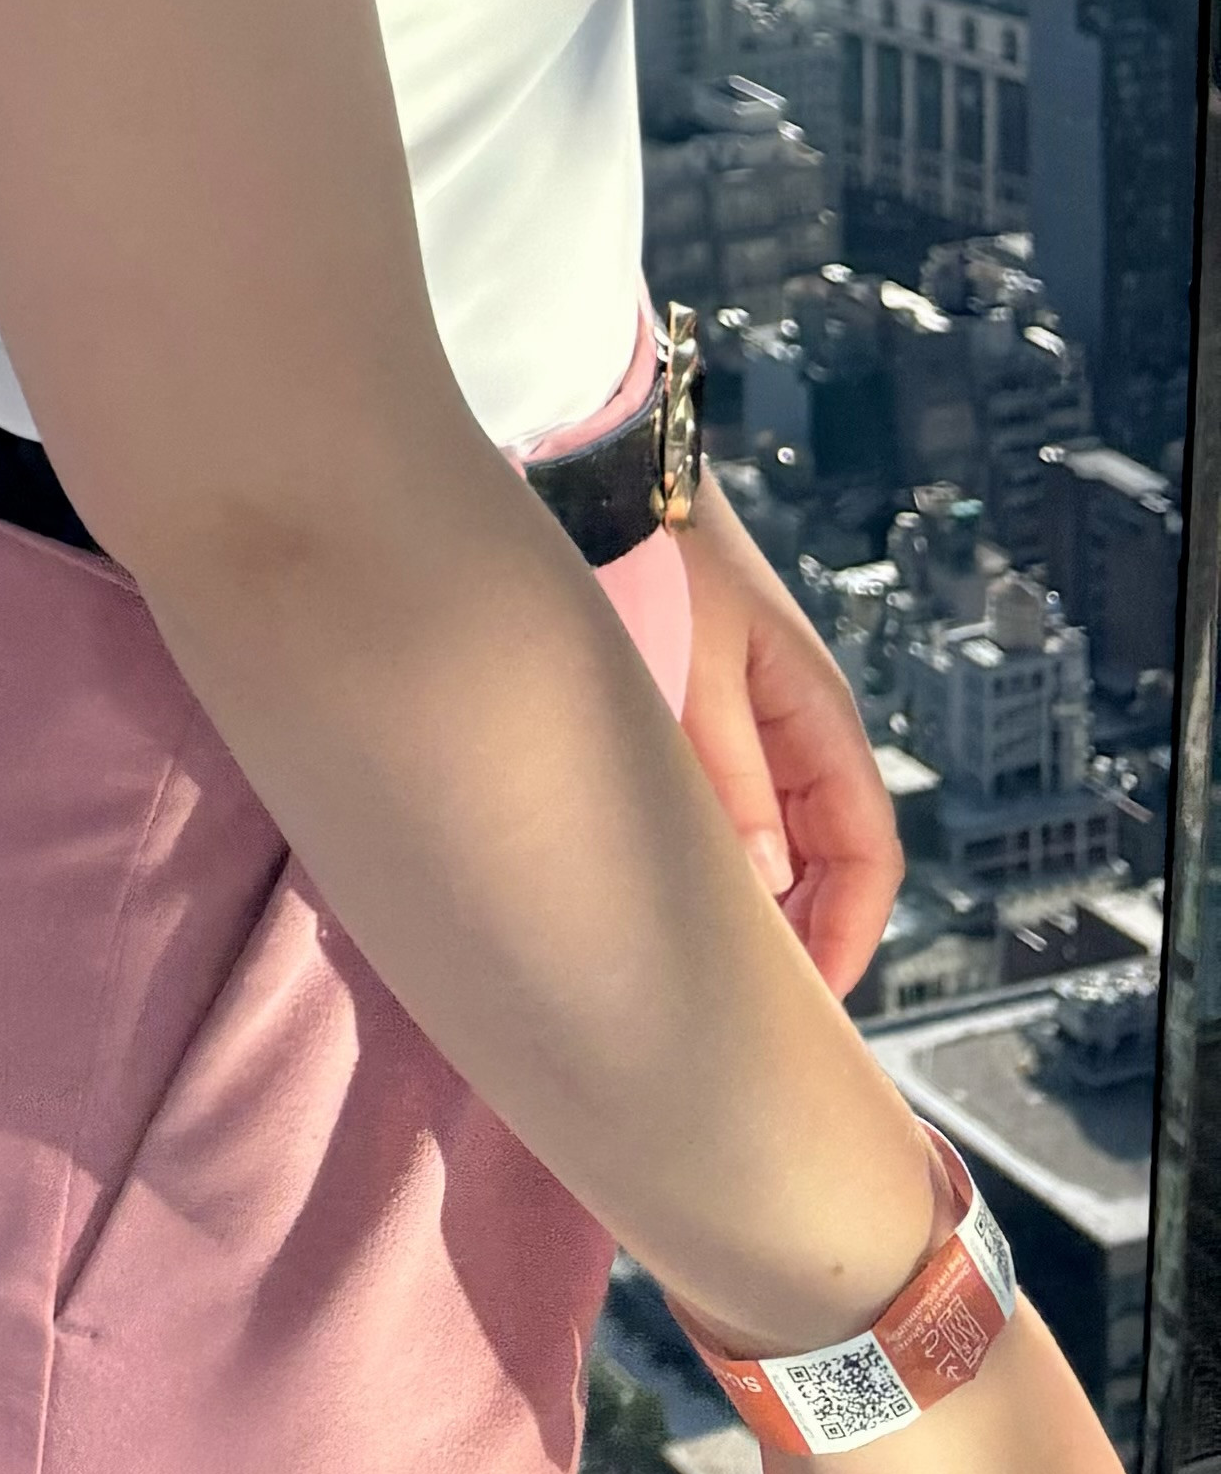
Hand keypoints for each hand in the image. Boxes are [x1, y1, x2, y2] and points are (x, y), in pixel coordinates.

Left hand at [670, 470, 897, 1003]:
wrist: (606, 472)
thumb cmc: (657, 554)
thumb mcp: (697, 671)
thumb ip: (730, 776)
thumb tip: (768, 886)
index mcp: (817, 715)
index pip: (868, 853)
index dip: (850, 933)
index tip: (812, 1000)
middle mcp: (799, 726)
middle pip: (831, 860)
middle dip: (807, 933)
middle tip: (751, 1000)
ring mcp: (757, 721)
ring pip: (786, 841)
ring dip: (766, 901)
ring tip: (713, 961)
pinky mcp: (709, 714)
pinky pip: (740, 806)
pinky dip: (728, 857)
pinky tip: (682, 888)